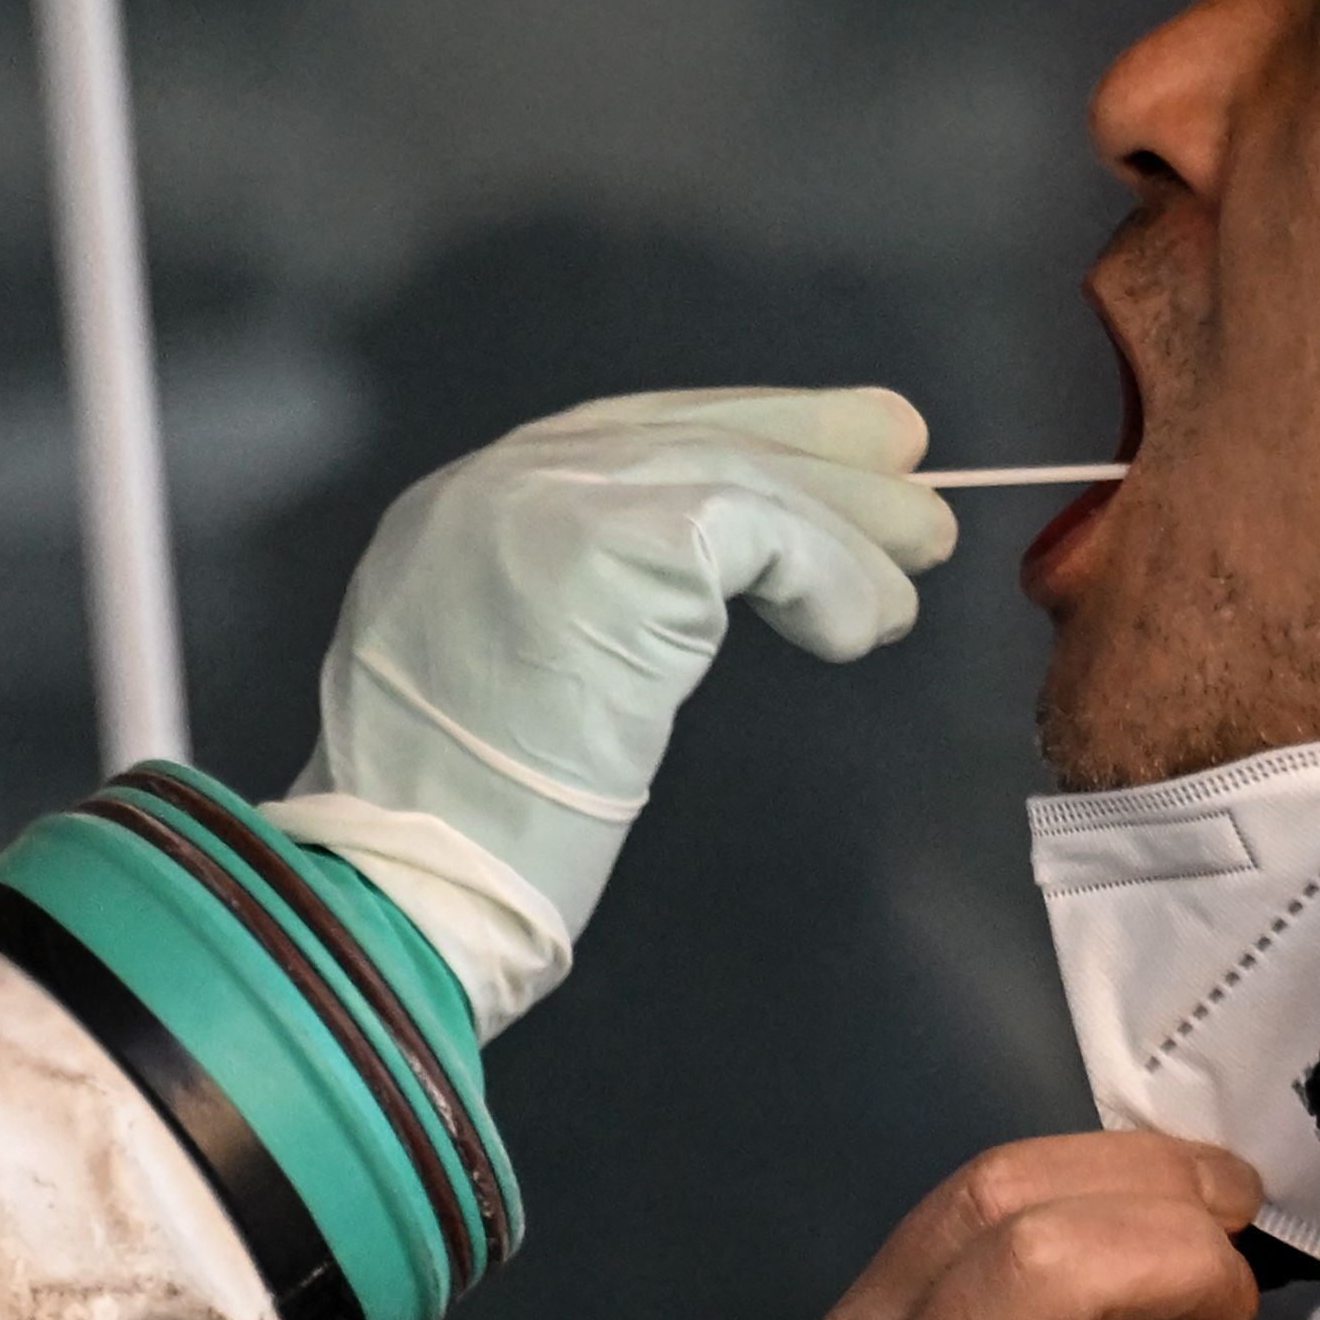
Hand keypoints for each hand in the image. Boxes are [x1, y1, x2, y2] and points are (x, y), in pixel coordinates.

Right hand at [267, 387, 955, 1034]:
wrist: (404, 888)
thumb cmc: (463, 834)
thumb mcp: (512, 677)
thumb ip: (588, 604)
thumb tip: (718, 571)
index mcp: (461, 511)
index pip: (626, 437)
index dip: (740, 432)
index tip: (829, 449)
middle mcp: (494, 485)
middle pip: (687, 434)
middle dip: (810, 445)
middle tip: (909, 459)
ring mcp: (549, 505)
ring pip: (739, 476)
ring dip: (847, 525)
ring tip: (914, 568)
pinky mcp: (614, 548)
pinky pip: (764, 534)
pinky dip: (830, 576)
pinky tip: (859, 626)